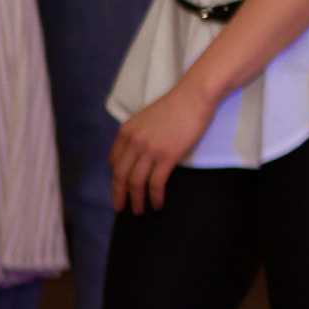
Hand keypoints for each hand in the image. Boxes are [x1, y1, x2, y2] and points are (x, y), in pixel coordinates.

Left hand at [111, 81, 221, 212]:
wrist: (194, 97)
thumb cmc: (177, 105)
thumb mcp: (148, 117)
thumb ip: (140, 134)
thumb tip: (140, 151)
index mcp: (126, 131)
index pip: (114, 160)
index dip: (116, 177)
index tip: (120, 186)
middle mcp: (133, 141)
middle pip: (120, 175)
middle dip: (119, 194)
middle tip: (120, 207)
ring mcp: (149, 150)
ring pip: (135, 183)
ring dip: (135, 200)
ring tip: (139, 211)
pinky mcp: (167, 156)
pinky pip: (156, 183)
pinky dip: (154, 197)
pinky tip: (158, 204)